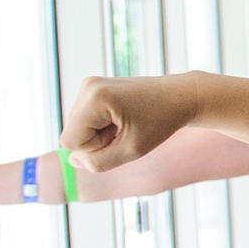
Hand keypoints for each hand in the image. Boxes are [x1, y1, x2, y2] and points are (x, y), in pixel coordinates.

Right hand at [58, 73, 204, 171]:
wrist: (179, 97)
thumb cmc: (160, 122)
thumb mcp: (131, 151)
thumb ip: (98, 162)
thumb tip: (72, 160)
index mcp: (95, 98)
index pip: (69, 141)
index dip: (94, 149)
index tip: (121, 135)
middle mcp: (88, 86)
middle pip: (72, 133)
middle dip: (97, 140)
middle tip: (127, 129)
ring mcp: (89, 84)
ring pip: (77, 128)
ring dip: (100, 133)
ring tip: (126, 122)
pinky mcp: (94, 87)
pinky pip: (84, 120)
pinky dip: (102, 125)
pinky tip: (122, 117)